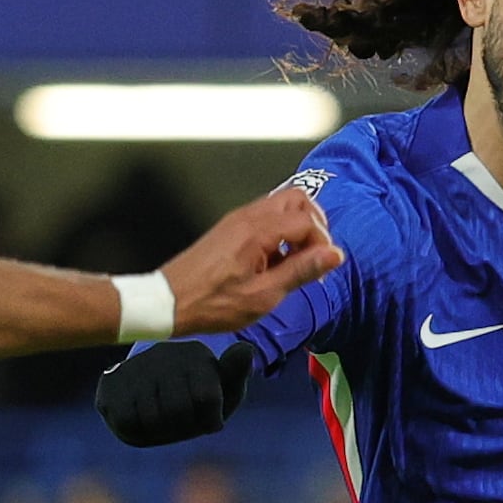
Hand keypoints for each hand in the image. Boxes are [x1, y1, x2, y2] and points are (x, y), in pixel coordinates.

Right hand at [96, 338, 255, 447]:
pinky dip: (138, 431)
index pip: (206, 399)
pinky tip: (143, 418)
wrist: (154, 388)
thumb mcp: (225, 388)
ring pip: (151, 419)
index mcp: (195, 355)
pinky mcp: (110, 385)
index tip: (208, 415)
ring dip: (161, 431)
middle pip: (177, 412)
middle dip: (184, 427)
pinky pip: (127, 422)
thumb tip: (245, 350)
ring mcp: (135, 368)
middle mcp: (163, 355)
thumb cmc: (197, 393)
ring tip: (164, 418)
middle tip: (183, 421)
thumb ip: (236, 373)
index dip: (209, 420)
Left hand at [159, 184, 340, 334]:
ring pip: (280, 205)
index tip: (323, 268)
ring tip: (295, 262)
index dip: (323, 243)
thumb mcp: (264, 295)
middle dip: (314, 224)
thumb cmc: (211, 303)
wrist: (169, 302)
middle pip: (296, 199)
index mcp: (258, 231)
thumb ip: (301, 271)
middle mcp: (247, 217)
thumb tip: (333, 255)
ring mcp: (237, 220)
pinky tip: (274, 262)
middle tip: (315, 254)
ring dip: (296, 228)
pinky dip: (279, 232)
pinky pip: (264, 217)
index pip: (307, 220)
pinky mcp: (230, 228)